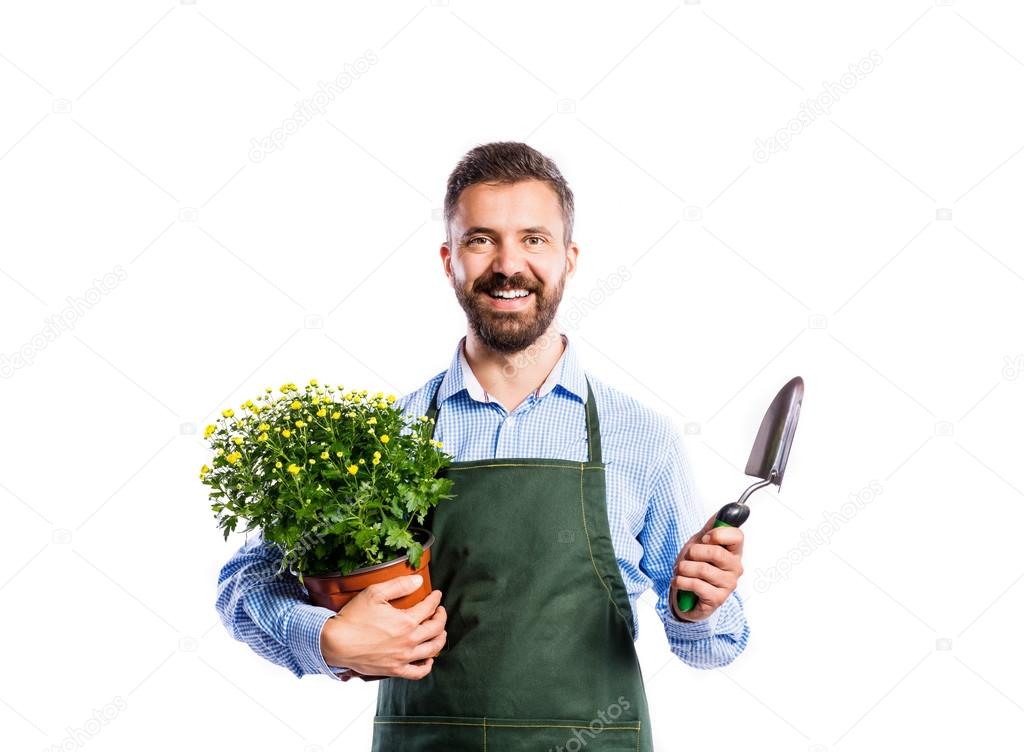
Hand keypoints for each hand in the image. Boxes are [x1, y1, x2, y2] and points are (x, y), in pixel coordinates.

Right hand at [320, 574, 446, 680]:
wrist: (336, 643)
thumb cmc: (353, 617)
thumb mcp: (375, 593)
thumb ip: (399, 585)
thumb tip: (419, 581)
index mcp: (406, 621)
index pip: (429, 608)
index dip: (435, 599)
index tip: (436, 595)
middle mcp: (409, 641)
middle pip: (436, 629)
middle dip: (441, 617)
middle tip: (439, 611)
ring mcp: (403, 657)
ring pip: (432, 650)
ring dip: (440, 638)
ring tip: (440, 631)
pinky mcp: (395, 670)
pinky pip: (418, 672)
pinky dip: (427, 665)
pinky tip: (428, 658)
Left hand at [669, 512, 744, 621]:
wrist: (687, 592)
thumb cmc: (696, 566)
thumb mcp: (700, 543)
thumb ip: (710, 528)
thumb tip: (722, 512)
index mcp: (734, 551)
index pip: (737, 536)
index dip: (717, 534)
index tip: (704, 538)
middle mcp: (735, 568)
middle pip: (716, 552)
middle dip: (693, 552)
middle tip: (688, 557)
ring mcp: (728, 584)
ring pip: (703, 569)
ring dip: (683, 568)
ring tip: (680, 570)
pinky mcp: (717, 599)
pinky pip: (696, 585)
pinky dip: (681, 581)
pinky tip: (679, 581)